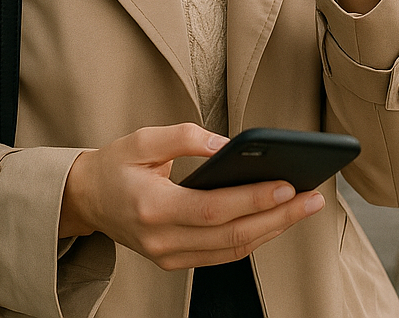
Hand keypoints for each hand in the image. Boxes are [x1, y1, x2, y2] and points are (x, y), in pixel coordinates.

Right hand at [58, 123, 323, 269]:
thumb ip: (186, 137)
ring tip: (304, 207)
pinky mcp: (175, 260)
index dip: (253, 200)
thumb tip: (227, 144)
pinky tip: (277, 219)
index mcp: (152, 207)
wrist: (86, 199)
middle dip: (277, 218)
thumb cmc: (116, 164)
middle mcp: (161, 240)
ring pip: (232, 250)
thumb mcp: (144, 138)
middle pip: (231, 235)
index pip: (213, 210)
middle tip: (312, 198)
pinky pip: (222, 254)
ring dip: (272, 231)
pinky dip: (253, 238)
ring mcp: (168, 256)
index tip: (287, 185)